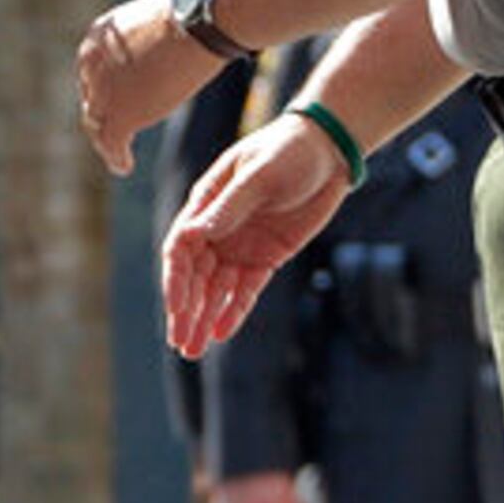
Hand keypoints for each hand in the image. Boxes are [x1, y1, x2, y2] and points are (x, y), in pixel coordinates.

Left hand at [74, 0, 229, 177]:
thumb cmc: (192, 14)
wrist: (200, 22)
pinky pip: (111, 144)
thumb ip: (147, 43)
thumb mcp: (155, 24)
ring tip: (116, 156)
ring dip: (106, 143)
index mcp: (97, 39)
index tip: (113, 104)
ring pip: (97, 125)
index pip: (92, 74)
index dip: (102, 93)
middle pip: (92, 101)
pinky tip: (124, 166)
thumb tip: (170, 42)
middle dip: (102, 118)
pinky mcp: (120, 114)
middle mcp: (91, 65)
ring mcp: (103, 91)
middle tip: (112, 135)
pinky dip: (116, 157)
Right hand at [161, 114, 351, 358]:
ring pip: (216, 289)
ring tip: (192, 350)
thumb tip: (197, 233)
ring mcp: (240, 245)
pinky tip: (221, 334)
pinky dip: (233, 311)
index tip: (176, 308)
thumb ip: (230, 206)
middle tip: (179, 342)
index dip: (176, 281)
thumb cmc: (288, 152)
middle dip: (185, 310)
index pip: (180, 249)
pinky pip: (246, 290)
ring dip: (203, 318)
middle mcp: (217, 229)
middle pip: (194, 276)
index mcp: (206, 204)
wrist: (328, 152)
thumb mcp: (260, 175)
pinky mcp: (266, 257)